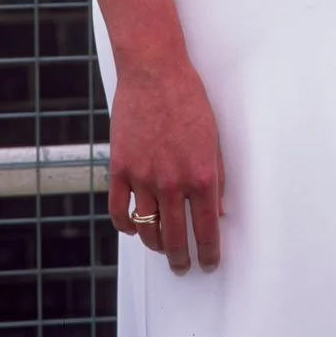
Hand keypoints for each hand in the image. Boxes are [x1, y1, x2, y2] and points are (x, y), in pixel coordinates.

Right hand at [107, 56, 224, 273]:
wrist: (155, 71)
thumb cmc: (188, 98)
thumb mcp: (213, 138)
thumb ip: (216, 177)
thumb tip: (217, 210)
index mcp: (201, 175)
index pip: (206, 229)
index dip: (208, 253)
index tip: (209, 263)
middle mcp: (172, 182)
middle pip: (175, 238)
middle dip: (181, 259)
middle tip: (183, 266)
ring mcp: (143, 177)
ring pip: (147, 230)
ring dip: (156, 246)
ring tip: (162, 249)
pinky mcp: (120, 168)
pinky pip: (119, 210)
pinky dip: (126, 226)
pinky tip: (133, 228)